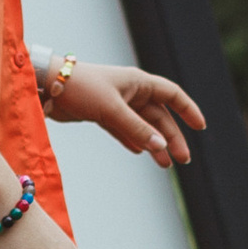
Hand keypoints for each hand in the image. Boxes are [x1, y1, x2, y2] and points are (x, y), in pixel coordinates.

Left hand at [52, 59, 206, 169]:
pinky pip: (124, 130)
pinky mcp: (100, 114)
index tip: (201, 127)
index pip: (172, 95)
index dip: (188, 110)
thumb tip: (162, 147)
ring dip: (154, 144)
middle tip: (182, 160)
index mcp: (138, 82)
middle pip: (159, 116)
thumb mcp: (112, 110)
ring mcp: (116, 103)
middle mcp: (130, 92)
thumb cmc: (81, 88)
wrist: (46, 85)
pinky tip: (139, 153)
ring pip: (142, 126)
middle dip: (172, 138)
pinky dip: (133, 140)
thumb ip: (137, 129)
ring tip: (165, 165)